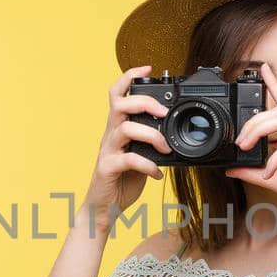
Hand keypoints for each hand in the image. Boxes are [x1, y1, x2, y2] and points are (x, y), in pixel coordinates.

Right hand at [80, 64, 171, 231]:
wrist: (104, 208)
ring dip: (152, 135)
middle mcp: (110, 135)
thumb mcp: (140, 155)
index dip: (129, 77)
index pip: (117, 94)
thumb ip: (150, 142)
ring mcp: (107, 151)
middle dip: (144, 102)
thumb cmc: (122, 180)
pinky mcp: (107, 169)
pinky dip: (148, 165)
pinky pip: (128, 160)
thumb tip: (173, 133)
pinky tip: (158, 173)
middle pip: (120, 104)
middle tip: (164, 113)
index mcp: (117, 128)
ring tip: (166, 148)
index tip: (148, 68)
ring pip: (125, 129)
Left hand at [225, 62, 276, 228]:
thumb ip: (253, 172)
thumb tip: (231, 168)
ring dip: (260, 132)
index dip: (275, 84)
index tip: (262, 69)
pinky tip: (268, 173)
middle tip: (239, 140)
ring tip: (246, 148)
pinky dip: (274, 160)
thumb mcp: (273, 180)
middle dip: (254, 120)